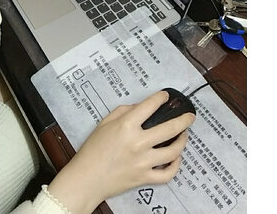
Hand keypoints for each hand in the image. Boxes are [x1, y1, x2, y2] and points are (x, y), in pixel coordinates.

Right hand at [47, 90, 194, 213]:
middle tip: (190, 116)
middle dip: (184, 120)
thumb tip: (141, 107)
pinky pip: (167, 173)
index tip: (166, 96)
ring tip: (184, 135)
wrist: (86, 179)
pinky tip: (176, 157)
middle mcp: (138, 142)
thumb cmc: (92, 150)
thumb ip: (123, 111)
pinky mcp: (145, 178)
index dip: (161, 98)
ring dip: (182, 141)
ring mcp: (143, 162)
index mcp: (126, 125)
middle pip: (170, 128)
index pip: (150, 106)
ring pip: (173, 151)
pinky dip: (175, 165)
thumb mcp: (104, 123)